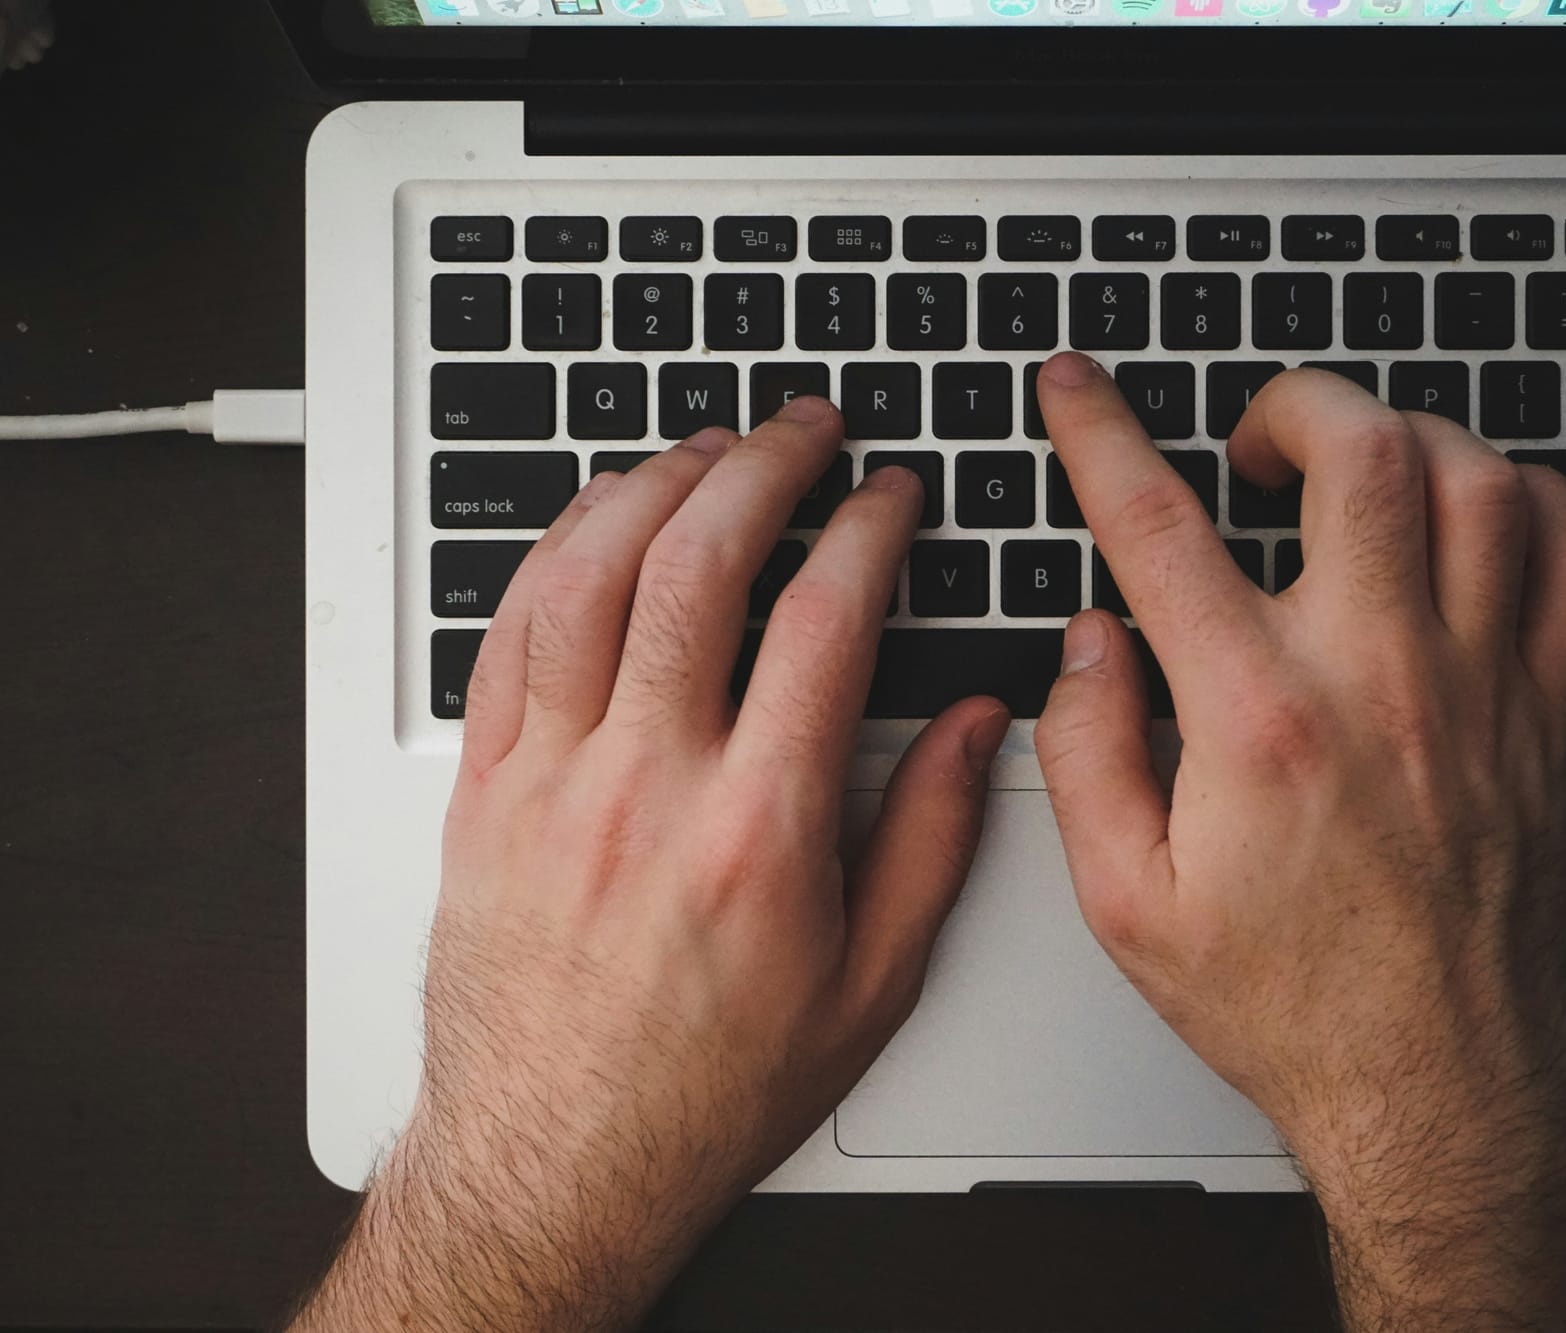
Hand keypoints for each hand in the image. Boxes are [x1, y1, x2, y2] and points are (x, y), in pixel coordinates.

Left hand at [291, 399, 1008, 1332]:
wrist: (557, 1160)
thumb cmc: (708, 1087)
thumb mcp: (871, 985)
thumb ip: (932, 839)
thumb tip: (977, 726)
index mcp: (759, 830)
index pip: (826, 621)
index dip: (870, 529)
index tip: (891, 497)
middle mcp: (647, 788)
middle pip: (702, 565)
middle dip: (765, 465)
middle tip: (805, 428)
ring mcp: (551, 781)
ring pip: (591, 578)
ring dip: (654, 486)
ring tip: (705, 448)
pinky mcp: (483, 792)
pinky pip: (506, 635)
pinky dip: (555, 553)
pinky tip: (595, 522)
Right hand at [1033, 356, 1565, 1330]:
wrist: (1438, 1085)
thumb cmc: (1294, 1006)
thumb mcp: (1129, 905)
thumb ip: (1085, 756)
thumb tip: (1086, 648)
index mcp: (1259, 720)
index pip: (1159, 526)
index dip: (1101, 434)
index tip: (1079, 391)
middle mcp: (1379, 679)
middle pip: (1358, 454)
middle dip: (1291, 404)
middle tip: (1252, 442)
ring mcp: (1479, 687)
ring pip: (1475, 482)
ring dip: (1407, 439)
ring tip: (1358, 468)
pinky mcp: (1543, 713)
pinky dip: (1529, 503)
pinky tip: (1477, 514)